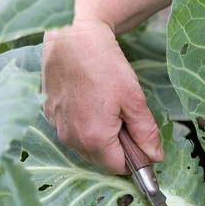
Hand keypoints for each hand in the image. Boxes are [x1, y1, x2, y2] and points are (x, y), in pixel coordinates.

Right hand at [41, 20, 162, 173]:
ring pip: (84, 147)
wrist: (73, 37)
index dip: (133, 159)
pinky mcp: (49, 113)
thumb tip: (155, 157)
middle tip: (127, 120)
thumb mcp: (135, 100)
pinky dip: (83, 124)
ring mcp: (56, 126)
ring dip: (99, 137)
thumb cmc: (105, 66)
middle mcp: (70, 138)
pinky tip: (91, 102)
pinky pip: (70, 130)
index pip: (117, 168)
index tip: (141, 143)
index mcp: (94, 139)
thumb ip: (146, 133)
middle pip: (99, 160)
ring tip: (109, 108)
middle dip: (116, 149)